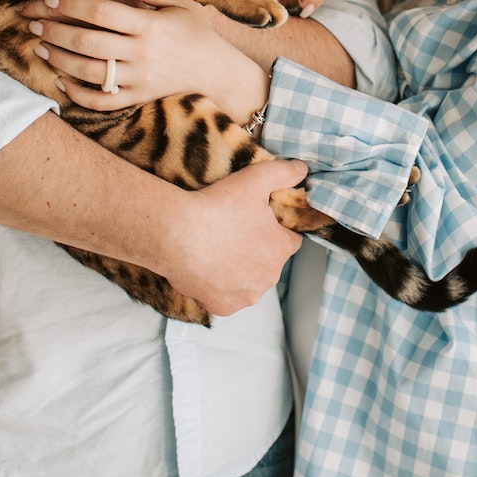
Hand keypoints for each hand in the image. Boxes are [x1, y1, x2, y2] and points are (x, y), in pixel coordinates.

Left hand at [18, 0, 265, 117]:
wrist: (215, 69)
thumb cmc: (194, 30)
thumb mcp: (177, 3)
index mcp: (150, 26)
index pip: (102, 12)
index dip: (71, 4)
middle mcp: (143, 54)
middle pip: (88, 43)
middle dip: (55, 32)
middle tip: (35, 22)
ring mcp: (140, 80)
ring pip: (89, 73)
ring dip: (59, 60)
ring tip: (40, 47)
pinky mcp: (138, 98)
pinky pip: (101, 101)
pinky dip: (77, 94)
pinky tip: (60, 80)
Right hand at [158, 158, 307, 314]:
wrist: (175, 233)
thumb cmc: (216, 207)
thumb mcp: (256, 178)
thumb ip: (284, 172)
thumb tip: (301, 169)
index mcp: (282, 248)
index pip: (289, 238)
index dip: (273, 228)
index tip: (255, 219)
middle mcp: (269, 277)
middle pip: (268, 261)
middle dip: (256, 249)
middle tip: (232, 231)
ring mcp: (246, 295)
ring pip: (248, 281)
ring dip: (239, 270)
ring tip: (217, 249)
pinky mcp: (223, 307)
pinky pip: (226, 297)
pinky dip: (219, 286)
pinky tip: (207, 268)